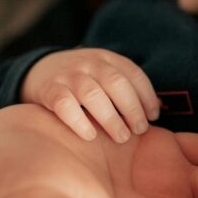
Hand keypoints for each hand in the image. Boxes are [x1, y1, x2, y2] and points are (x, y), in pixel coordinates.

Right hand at [21, 48, 160, 142]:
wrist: (39, 70)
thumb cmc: (85, 80)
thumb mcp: (106, 75)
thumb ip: (128, 88)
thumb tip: (158, 109)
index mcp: (107, 59)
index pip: (133, 74)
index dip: (147, 96)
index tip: (153, 116)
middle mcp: (89, 64)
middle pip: (116, 83)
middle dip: (132, 109)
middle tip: (140, 130)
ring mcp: (68, 76)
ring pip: (92, 95)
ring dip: (111, 118)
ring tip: (122, 137)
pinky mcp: (49, 90)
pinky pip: (65, 105)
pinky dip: (79, 121)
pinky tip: (90, 136)